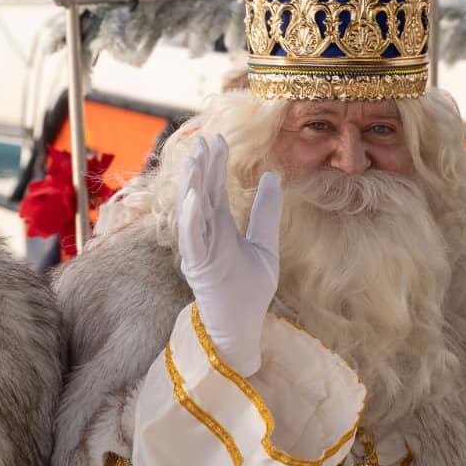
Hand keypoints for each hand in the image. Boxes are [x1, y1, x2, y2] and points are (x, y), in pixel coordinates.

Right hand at [175, 135, 281, 374]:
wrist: (242, 327)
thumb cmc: (250, 291)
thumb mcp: (265, 245)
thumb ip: (267, 213)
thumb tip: (273, 176)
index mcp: (219, 230)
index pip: (214, 191)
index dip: (215, 166)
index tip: (218, 140)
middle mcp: (206, 237)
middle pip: (200, 195)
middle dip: (200, 167)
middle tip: (203, 139)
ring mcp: (200, 251)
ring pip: (191, 212)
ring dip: (191, 185)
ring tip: (194, 159)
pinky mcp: (200, 267)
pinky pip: (193, 240)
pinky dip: (191, 219)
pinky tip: (195, 197)